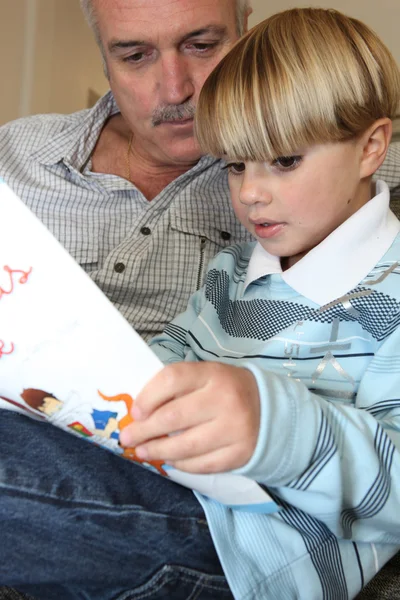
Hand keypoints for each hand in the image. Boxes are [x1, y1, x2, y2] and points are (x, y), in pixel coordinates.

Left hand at [119, 362, 260, 473]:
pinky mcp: (240, 453)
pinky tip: (170, 460)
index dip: (148, 396)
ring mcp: (235, 428)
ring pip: (185, 446)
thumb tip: (139, 413)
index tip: (135, 412)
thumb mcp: (205, 377)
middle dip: (144, 430)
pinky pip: (202, 464)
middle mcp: (225, 399)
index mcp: (213, 373)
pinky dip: (181, 464)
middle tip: (128, 438)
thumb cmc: (225, 390)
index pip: (172, 379)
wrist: (269, 408)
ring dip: (158, 451)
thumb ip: (177, 388)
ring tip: (143, 452)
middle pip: (174, 416)